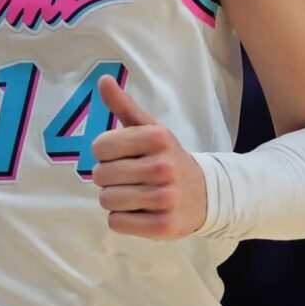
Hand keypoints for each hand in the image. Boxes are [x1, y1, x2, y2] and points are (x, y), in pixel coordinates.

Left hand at [90, 75, 207, 239]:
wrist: (205, 194)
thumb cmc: (166, 157)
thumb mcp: (149, 129)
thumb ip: (123, 105)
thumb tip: (102, 79)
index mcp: (157, 137)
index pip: (99, 146)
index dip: (104, 153)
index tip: (121, 155)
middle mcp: (163, 166)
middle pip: (101, 175)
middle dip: (108, 178)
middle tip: (128, 178)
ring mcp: (166, 198)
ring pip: (107, 200)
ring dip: (114, 199)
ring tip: (134, 194)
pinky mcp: (165, 226)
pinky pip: (117, 223)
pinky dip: (122, 219)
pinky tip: (140, 212)